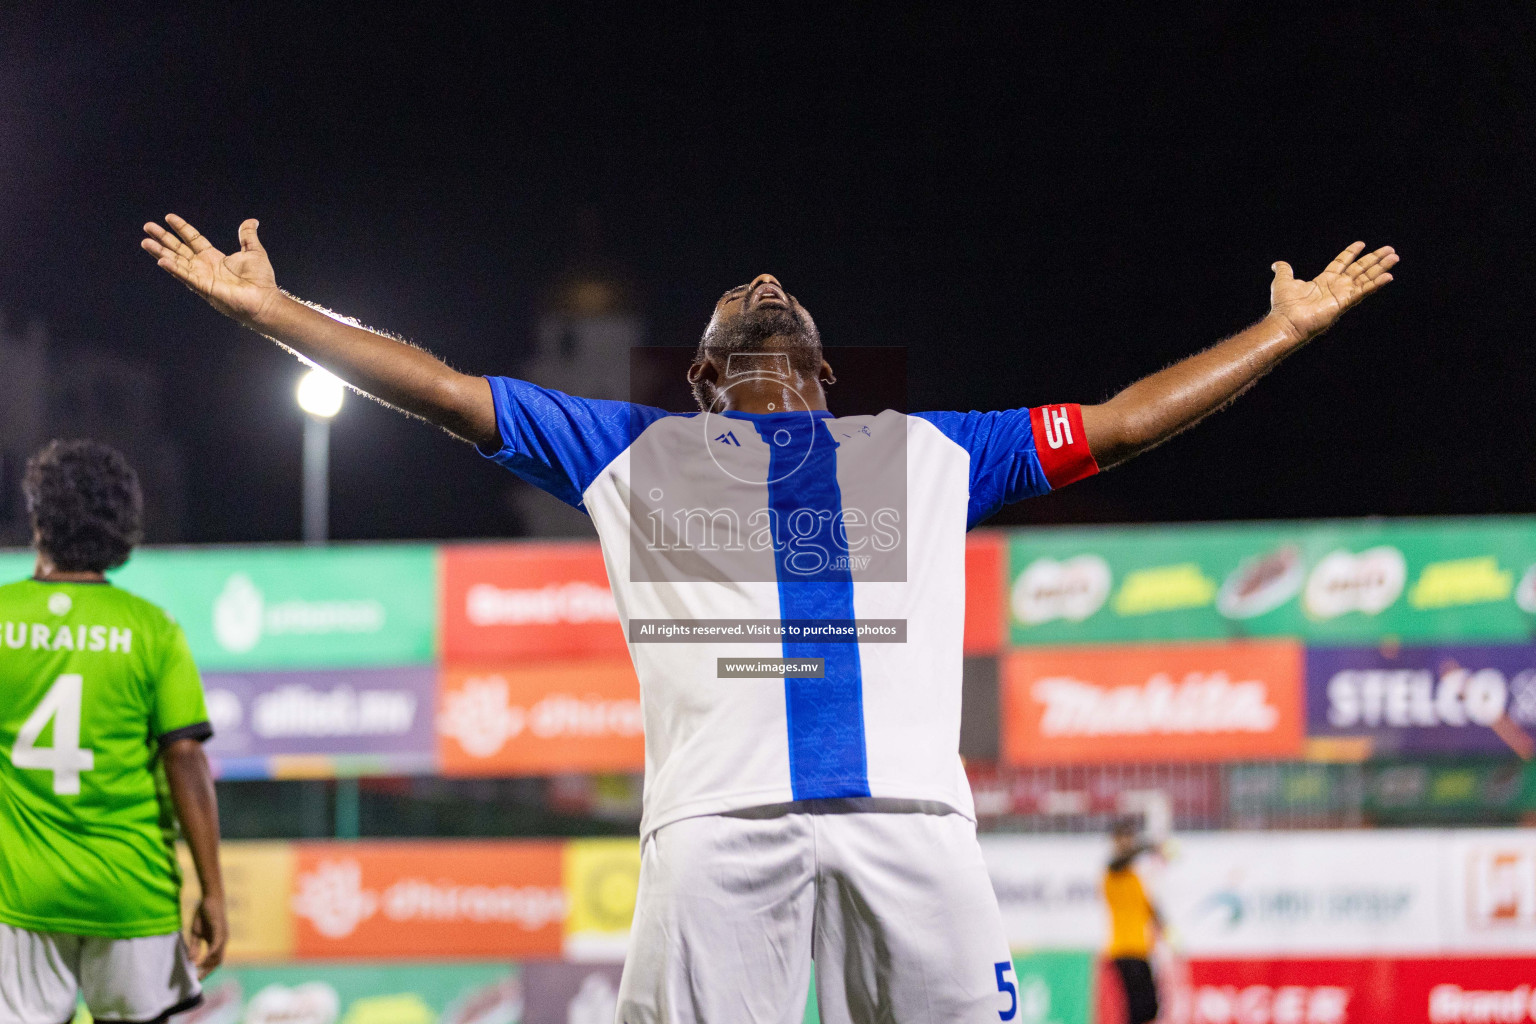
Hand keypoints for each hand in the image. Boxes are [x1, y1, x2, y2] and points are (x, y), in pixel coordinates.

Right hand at [142, 215, 280, 325]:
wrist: (265, 300)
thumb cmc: (260, 280)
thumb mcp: (253, 251)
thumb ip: (247, 236)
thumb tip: (251, 221)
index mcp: (214, 258)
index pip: (193, 239)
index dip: (181, 228)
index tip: (168, 217)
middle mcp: (204, 267)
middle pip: (179, 249)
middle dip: (163, 238)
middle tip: (147, 226)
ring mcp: (202, 278)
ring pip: (177, 262)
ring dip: (160, 252)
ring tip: (145, 242)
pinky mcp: (204, 288)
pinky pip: (186, 277)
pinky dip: (174, 269)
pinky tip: (161, 261)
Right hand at [187, 894, 228, 978]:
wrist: (210, 898)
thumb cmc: (203, 915)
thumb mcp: (196, 933)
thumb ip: (195, 947)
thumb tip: (191, 961)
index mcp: (216, 943)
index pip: (213, 960)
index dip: (206, 970)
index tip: (197, 978)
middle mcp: (222, 941)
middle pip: (217, 961)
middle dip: (207, 971)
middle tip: (198, 979)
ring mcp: (222, 936)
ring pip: (218, 955)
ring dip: (208, 965)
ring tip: (198, 972)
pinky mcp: (220, 930)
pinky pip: (216, 945)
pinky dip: (209, 954)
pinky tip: (202, 960)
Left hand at [1268, 241, 1397, 341]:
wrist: (1286, 322)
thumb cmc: (1284, 305)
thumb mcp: (1283, 281)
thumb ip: (1284, 270)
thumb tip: (1277, 264)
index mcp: (1323, 280)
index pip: (1341, 263)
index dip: (1351, 253)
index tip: (1361, 243)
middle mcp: (1335, 286)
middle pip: (1359, 269)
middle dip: (1374, 259)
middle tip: (1390, 249)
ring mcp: (1342, 294)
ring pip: (1366, 278)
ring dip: (1381, 268)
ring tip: (1395, 257)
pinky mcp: (1344, 303)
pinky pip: (1363, 291)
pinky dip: (1376, 284)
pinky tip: (1388, 276)